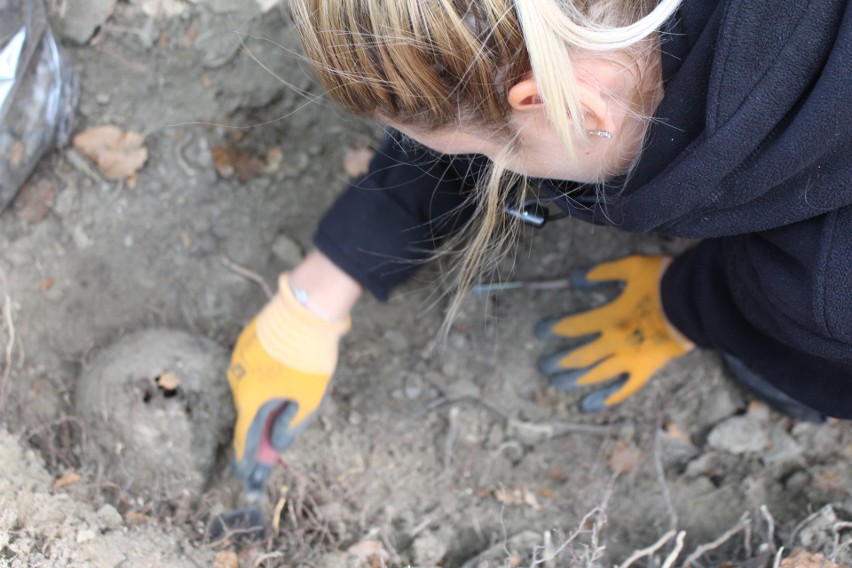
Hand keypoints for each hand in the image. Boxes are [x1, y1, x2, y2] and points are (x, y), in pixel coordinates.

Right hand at [227, 273, 349, 496]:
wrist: (305, 310)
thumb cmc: (309, 358)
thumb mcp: (309, 399)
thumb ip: (291, 425)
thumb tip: (278, 441)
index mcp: (250, 398)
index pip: (244, 436)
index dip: (246, 458)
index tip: (245, 474)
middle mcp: (237, 379)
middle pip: (249, 411)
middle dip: (259, 428)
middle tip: (268, 445)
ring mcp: (239, 357)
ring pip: (252, 387)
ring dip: (265, 398)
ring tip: (285, 401)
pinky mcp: (246, 340)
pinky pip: (255, 367)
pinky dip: (265, 378)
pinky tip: (282, 374)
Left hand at [537, 256, 692, 410]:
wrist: (698, 301)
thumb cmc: (666, 281)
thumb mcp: (631, 267)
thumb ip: (602, 272)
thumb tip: (576, 278)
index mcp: (610, 317)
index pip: (573, 327)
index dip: (553, 329)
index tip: (539, 332)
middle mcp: (615, 342)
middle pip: (580, 356)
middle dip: (559, 361)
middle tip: (544, 366)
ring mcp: (631, 359)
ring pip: (597, 376)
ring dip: (575, 381)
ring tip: (559, 384)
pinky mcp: (647, 370)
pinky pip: (624, 389)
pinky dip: (607, 397)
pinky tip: (590, 403)